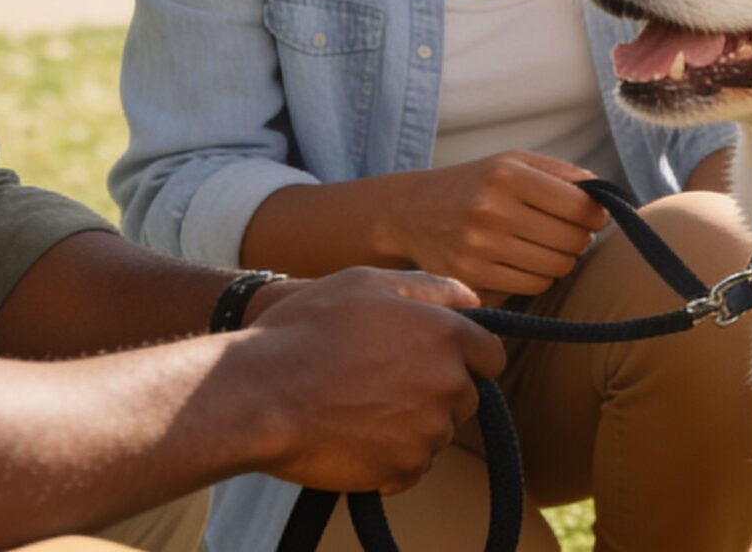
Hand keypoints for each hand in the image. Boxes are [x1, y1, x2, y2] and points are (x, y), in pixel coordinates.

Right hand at [239, 267, 505, 493]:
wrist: (260, 393)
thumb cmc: (307, 330)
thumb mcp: (366, 283)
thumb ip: (428, 288)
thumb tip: (472, 299)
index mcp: (446, 334)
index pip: (491, 356)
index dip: (466, 358)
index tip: (434, 362)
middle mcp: (448, 382)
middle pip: (466, 398)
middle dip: (436, 393)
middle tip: (384, 385)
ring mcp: (428, 429)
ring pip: (437, 434)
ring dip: (411, 427)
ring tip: (360, 410)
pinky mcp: (404, 467)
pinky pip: (411, 468)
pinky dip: (390, 460)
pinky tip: (355, 438)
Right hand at [376, 151, 610, 298]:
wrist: (410, 213)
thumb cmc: (474, 183)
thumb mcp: (512, 162)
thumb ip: (561, 172)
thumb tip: (605, 193)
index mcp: (506, 175)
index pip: (579, 206)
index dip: (596, 215)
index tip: (593, 215)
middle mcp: (491, 211)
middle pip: (572, 241)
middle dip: (580, 239)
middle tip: (568, 232)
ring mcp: (479, 248)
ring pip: (556, 269)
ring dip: (561, 259)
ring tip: (546, 245)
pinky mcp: (471, 278)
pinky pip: (532, 287)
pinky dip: (539, 276)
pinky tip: (525, 260)